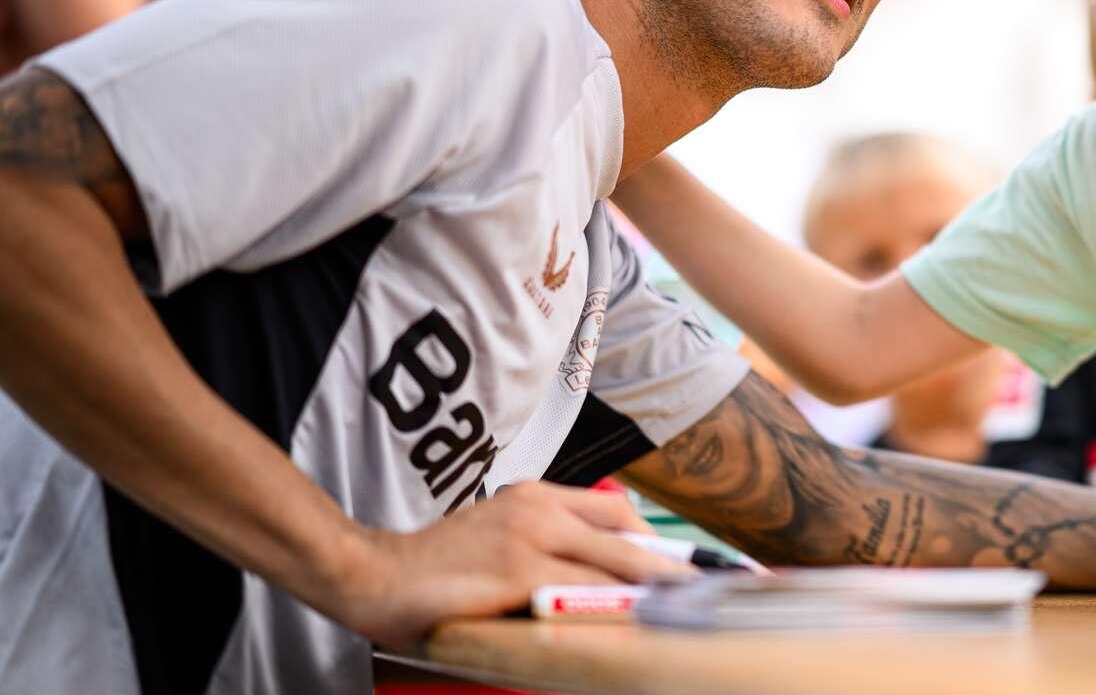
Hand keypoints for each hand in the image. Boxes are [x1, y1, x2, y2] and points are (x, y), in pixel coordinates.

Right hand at [328, 481, 693, 645]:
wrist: (373, 574)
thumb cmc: (436, 565)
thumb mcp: (497, 535)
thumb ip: (544, 544)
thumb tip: (597, 574)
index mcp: (534, 496)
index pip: (613, 508)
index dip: (652, 536)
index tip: (680, 563)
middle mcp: (538, 508)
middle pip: (625, 531)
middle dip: (668, 563)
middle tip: (701, 588)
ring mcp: (530, 537)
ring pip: (612, 562)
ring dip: (652, 588)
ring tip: (684, 607)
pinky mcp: (518, 571)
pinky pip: (581, 591)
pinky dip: (614, 606)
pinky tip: (635, 619)